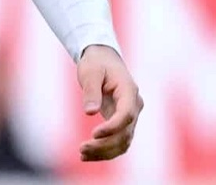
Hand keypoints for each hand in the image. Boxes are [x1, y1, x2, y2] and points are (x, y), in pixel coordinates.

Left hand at [76, 44, 142, 161]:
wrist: (103, 59)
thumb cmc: (97, 63)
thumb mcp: (90, 71)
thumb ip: (91, 90)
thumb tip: (90, 112)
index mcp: (129, 91)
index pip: (126, 114)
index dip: (112, 127)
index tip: (93, 134)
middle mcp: (134, 106)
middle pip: (125, 133)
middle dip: (104, 144)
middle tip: (81, 149)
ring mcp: (130, 116)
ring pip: (123, 142)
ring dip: (104, 152)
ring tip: (82, 155)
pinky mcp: (122, 123)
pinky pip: (118, 142)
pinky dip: (105, 151)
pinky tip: (87, 155)